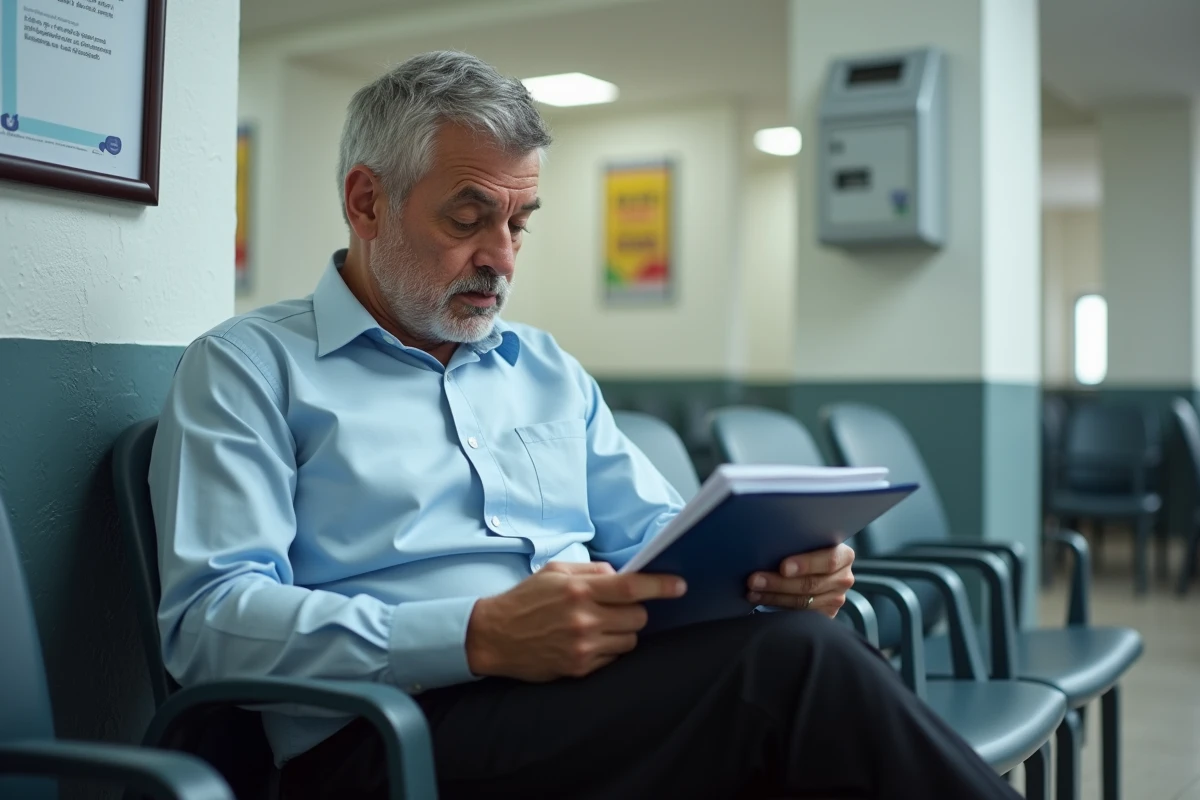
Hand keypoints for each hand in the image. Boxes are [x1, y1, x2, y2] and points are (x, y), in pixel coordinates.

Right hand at [465, 561, 686, 681]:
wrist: (494, 637)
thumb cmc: (526, 600)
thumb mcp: (555, 572)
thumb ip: (592, 571)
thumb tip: (623, 574)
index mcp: (579, 590)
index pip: (632, 588)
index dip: (660, 586)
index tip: (680, 586)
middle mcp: (584, 619)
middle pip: (638, 616)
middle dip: (635, 610)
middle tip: (618, 607)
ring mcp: (583, 647)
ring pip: (630, 640)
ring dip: (623, 631)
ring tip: (600, 625)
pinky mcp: (579, 668)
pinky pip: (613, 659)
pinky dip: (609, 649)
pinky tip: (589, 641)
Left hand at [745, 543, 853, 617]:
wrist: (817, 568)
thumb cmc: (807, 550)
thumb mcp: (809, 542)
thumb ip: (798, 542)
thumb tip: (767, 543)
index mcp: (844, 555)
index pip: (828, 560)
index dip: (805, 564)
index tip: (783, 567)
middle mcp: (844, 578)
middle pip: (811, 584)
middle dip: (778, 582)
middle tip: (754, 580)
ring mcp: (836, 599)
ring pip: (803, 601)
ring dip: (773, 596)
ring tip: (752, 591)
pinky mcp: (826, 614)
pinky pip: (801, 614)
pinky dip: (778, 607)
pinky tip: (761, 600)